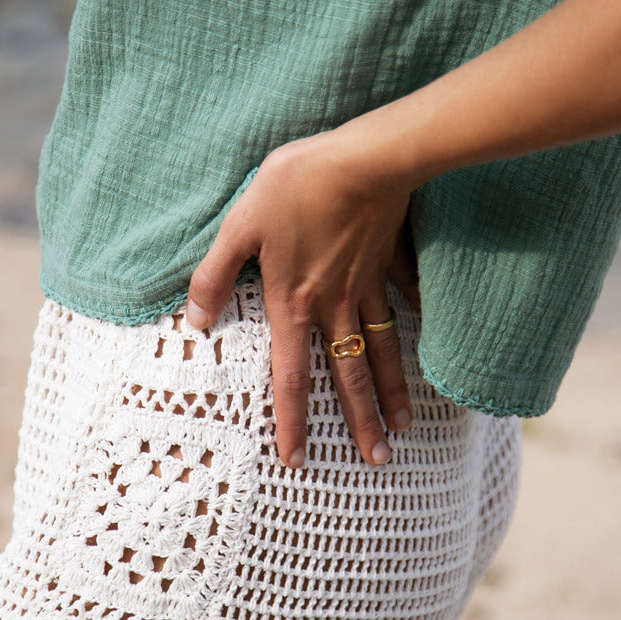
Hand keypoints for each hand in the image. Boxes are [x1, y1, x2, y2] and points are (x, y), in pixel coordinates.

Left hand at [186, 129, 416, 467]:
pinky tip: (426, 347)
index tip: (296, 460)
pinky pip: (402, 304)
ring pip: (381, 352)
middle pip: (348, 377)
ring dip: (392, 392)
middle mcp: (334, 306)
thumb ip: (215, 274)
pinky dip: (414, 328)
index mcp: (294, 303)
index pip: (291, 376)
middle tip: (377, 461)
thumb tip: (195, 318)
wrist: (364, 158)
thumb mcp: (241, 226)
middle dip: (361, 423)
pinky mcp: (388, 264)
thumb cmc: (296, 187)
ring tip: (404, 426)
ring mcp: (367, 287)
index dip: (292, 420)